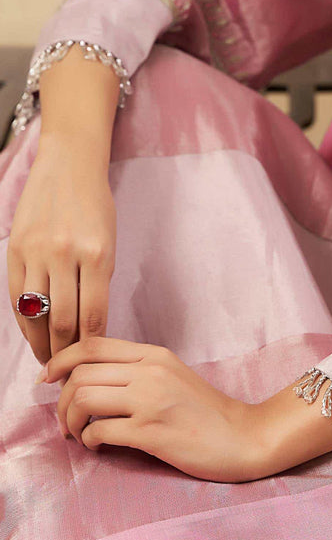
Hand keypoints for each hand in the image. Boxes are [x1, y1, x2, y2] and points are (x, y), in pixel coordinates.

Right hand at [7, 137, 115, 363]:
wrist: (69, 165)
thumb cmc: (96, 207)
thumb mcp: (109, 244)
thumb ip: (97, 283)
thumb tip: (90, 330)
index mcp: (97, 256)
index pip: (93, 318)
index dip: (90, 348)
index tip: (90, 366)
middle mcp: (65, 255)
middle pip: (63, 322)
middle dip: (66, 354)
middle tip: (68, 373)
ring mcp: (37, 252)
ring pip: (37, 314)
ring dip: (42, 344)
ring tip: (49, 361)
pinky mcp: (14, 249)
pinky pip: (17, 297)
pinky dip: (25, 321)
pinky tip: (32, 335)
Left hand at [43, 337, 262, 482]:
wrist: (245, 437)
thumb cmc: (208, 413)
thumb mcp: (174, 377)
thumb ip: (138, 372)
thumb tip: (88, 381)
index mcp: (154, 356)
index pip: (92, 344)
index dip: (60, 360)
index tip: (48, 379)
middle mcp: (151, 373)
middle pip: (80, 374)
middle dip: (60, 400)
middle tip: (65, 420)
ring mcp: (151, 401)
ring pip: (83, 399)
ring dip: (71, 421)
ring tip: (79, 434)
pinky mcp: (152, 433)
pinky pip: (100, 431)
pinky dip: (90, 441)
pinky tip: (99, 446)